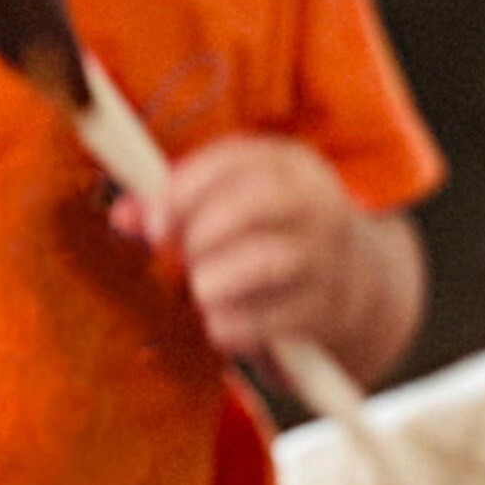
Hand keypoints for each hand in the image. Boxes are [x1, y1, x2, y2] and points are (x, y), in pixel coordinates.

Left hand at [150, 135, 376, 366]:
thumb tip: (124, 215)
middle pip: (249, 205)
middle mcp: (316, 204)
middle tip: (185, 258)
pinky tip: (225, 319)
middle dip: (200, 236)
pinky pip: (261, 320)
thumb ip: (177, 205)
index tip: (153, 224)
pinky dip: (228, 325)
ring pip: (261, 262)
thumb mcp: (237, 201)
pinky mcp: (324, 310)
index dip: (182, 190)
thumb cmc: (274, 234)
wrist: (359, 283)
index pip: (233, 160)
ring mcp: (325, 258)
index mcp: (290, 165)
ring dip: (213, 281)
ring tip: (205, 288)